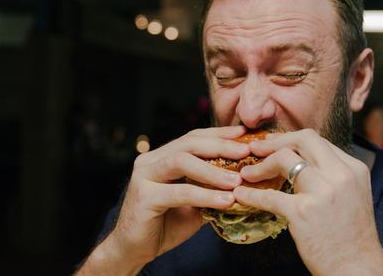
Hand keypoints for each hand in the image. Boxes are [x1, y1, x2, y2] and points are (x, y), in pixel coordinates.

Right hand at [78, 126, 248, 273]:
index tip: (245, 133)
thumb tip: (245, 177)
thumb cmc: (167, 223)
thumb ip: (211, 185)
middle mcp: (150, 160)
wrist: (136, 249)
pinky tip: (226, 200)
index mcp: (162, 156)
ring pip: (182, 162)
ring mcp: (144, 176)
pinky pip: (180, 192)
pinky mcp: (144, 197)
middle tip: (247, 151)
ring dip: (213, 170)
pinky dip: (206, 195)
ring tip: (238, 180)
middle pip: (189, 143)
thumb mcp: (195, 200)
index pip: (194, 137)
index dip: (220, 133)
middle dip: (221, 145)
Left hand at [233, 129, 382, 274]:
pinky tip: (241, 196)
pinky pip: (270, 196)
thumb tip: (305, 162)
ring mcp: (322, 192)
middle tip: (256, 148)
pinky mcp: (303, 212)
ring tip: (246, 174)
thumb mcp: (353, 195)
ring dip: (261, 165)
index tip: (275, 144)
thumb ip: (334, 176)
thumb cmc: (352, 237)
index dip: (291, 139)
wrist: (357, 267)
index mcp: (353, 168)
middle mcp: (340, 174)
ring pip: (284, 158)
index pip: (318, 141)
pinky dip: (251, 194)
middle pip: (303, 139)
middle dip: (275, 141)